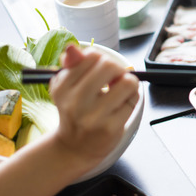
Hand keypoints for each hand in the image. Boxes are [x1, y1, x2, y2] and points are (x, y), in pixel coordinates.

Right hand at [48, 45, 139, 169]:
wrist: (74, 148)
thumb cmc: (75, 112)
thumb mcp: (65, 87)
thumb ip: (71, 65)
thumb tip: (73, 48)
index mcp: (62, 87)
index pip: (91, 57)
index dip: (102, 59)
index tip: (102, 69)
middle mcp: (75, 102)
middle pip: (110, 66)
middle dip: (118, 68)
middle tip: (115, 78)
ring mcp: (94, 116)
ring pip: (127, 82)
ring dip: (129, 82)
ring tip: (120, 90)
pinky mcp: (111, 128)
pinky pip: (133, 101)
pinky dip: (132, 98)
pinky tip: (123, 104)